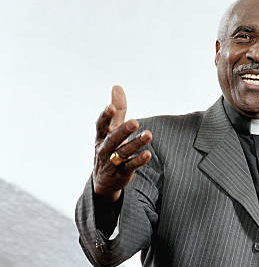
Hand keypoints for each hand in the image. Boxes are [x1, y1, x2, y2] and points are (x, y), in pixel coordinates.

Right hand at [92, 85, 151, 201]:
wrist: (103, 180)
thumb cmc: (109, 148)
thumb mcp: (111, 129)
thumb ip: (117, 110)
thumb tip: (117, 86)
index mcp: (101, 136)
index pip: (101, 125)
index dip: (105, 116)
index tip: (111, 106)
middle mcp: (105, 148)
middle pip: (113, 139)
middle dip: (123, 130)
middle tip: (135, 122)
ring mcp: (112, 162)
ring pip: (123, 152)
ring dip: (136, 144)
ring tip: (149, 135)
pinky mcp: (121, 173)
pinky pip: (130, 166)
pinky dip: (138, 160)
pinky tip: (148, 154)